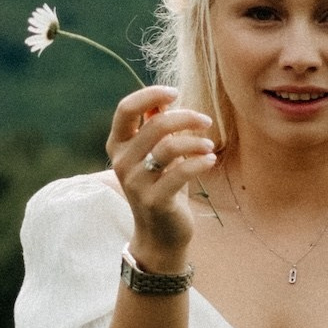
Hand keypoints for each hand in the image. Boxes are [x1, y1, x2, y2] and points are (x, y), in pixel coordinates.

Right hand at [108, 85, 217, 268]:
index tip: (175, 92)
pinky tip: (210, 160)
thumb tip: (164, 96)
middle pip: (155, 125)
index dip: (150, 94)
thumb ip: (154, 126)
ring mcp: (135, 183)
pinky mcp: (154, 200)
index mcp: (117, 145)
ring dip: (195, 141)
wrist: (160, 235)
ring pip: (169, 147)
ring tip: (209, 146)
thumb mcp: (155, 154)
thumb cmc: (161, 186)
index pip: (126, 109)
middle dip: (186, 117)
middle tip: (205, 121)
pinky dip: (200, 162)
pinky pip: (181, 172)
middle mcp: (121, 162)